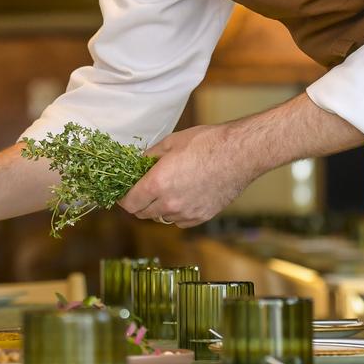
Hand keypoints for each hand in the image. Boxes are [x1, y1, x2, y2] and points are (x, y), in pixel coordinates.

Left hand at [118, 124, 259, 226]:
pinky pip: (180, 221)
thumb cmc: (206, 143)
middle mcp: (170, 204)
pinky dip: (177, 213)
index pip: (129, 203)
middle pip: (142, 214)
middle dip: (138, 203)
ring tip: (166, 191)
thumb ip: (149, 156)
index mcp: (157, 184)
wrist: (240, 153)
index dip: (123, 198)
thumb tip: (137, 163)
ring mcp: (187, 213)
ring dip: (158, 208)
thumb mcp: (171, 142)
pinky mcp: (202, 217)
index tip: (124, 192)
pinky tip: (183, 197)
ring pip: (161, 218)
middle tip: (142, 190)